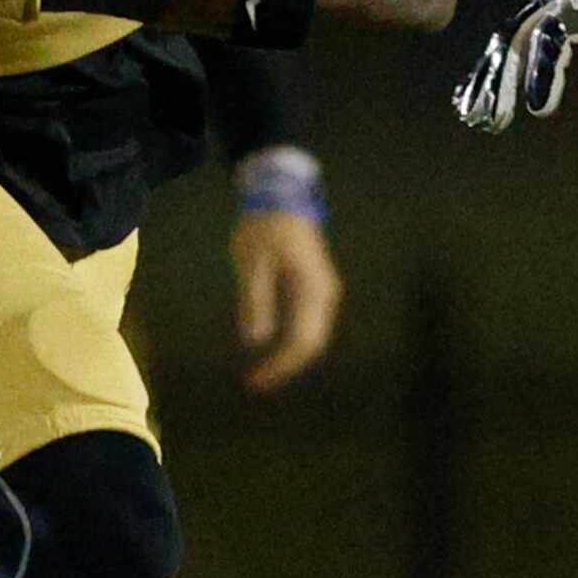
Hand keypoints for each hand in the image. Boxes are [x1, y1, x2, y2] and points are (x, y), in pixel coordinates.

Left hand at [229, 149, 342, 391]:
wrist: (281, 195)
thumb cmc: (264, 226)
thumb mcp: (251, 262)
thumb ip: (255, 300)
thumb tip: (255, 340)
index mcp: (312, 291)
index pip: (302, 342)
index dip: (282, 366)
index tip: (258, 381)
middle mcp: (325, 295)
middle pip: (312, 343)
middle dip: (286, 366)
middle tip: (257, 382)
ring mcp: (323, 290)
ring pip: (313, 334)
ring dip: (290, 355)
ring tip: (264, 371)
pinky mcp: (314, 286)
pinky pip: (308, 322)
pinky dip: (292, 339)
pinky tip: (274, 347)